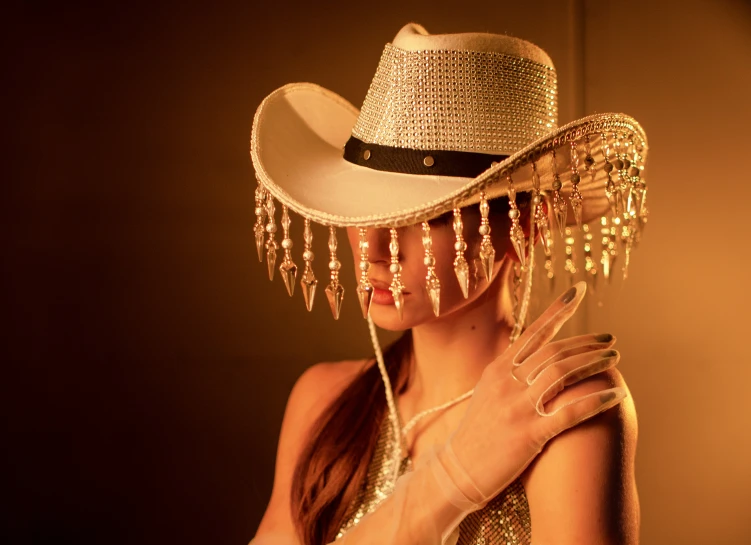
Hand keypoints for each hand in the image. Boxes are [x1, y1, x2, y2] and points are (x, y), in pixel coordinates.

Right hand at [440, 281, 625, 503]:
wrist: (457, 470)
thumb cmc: (476, 434)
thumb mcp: (486, 394)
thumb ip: (509, 373)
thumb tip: (532, 355)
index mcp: (497, 370)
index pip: (532, 333)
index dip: (558, 310)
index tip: (578, 292)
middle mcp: (507, 382)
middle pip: (554, 351)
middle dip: (586, 342)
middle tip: (610, 340)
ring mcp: (517, 407)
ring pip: (563, 374)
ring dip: (593, 363)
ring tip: (615, 360)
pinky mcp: (529, 434)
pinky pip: (570, 411)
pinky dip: (596, 400)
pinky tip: (616, 395)